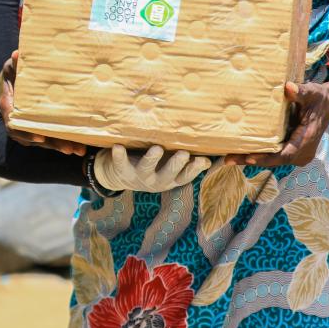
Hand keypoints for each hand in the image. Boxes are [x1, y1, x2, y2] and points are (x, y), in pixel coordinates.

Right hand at [0, 51, 87, 156]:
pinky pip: (49, 138)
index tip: (40, 137)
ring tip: (77, 149)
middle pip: (33, 137)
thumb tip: (17, 54)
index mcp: (8, 106)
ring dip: (59, 146)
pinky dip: (62, 141)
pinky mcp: (38, 127)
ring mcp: (27, 125)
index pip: (14, 123)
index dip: (26, 132)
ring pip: (43, 140)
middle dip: (51, 144)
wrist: (16, 78)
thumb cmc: (14, 71)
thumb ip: (15, 63)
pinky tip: (78, 144)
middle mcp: (17, 120)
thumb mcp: (12, 66)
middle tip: (68, 148)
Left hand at [92, 145, 211, 192]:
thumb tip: (210, 160)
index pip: (184, 176)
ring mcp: (139, 177)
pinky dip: (118, 156)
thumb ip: (188, 163)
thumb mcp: (170, 167)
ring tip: (157, 148)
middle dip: (175, 165)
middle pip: (167, 175)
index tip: (200, 159)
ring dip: (151, 160)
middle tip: (183, 153)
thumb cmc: (152, 165)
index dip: (193, 169)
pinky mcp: (122, 170)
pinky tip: (118, 146)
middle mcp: (156, 181)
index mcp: (170, 180)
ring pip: (146, 170)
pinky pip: (120, 163)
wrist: (119, 175)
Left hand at [229, 80, 328, 167]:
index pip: (285, 154)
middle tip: (228, 159)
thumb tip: (289, 87)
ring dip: (253, 158)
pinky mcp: (294, 151)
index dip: (267, 157)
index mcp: (306, 140)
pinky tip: (242, 151)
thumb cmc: (319, 98)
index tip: (250, 158)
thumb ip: (301, 91)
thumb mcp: (312, 93)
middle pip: (275, 160)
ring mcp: (298, 153)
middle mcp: (302, 152)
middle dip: (252, 160)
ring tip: (230, 157)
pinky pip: (275, 154)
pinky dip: (260, 153)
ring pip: (274, 159)